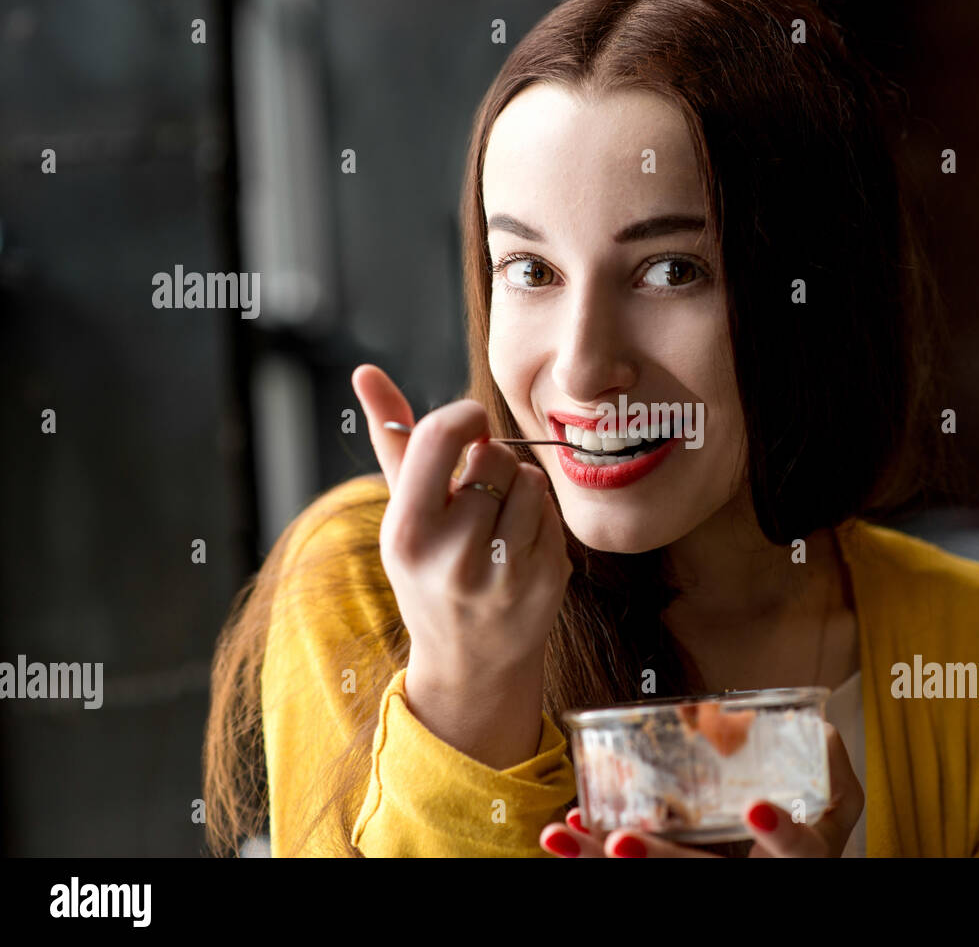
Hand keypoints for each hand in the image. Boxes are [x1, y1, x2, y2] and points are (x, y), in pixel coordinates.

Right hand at [352, 364, 571, 759]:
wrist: (470, 663)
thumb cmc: (431, 573)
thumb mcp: (403, 515)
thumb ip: (391, 440)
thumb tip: (365, 371)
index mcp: (406, 532)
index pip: (439, 436)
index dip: (464, 417)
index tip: (470, 426)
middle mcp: (451, 556)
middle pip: (494, 456)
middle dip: (492, 461)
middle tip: (480, 492)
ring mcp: (503, 574)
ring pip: (530, 481)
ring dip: (521, 487)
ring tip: (499, 519)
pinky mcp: (546, 583)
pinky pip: (554, 513)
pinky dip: (542, 517)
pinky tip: (521, 545)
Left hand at [539, 721, 863, 856]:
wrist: (790, 852)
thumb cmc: (812, 820)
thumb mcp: (838, 799)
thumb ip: (830, 765)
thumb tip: (819, 727)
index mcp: (797, 859)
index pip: (796, 854)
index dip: (779, 834)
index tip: (756, 807)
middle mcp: (750, 876)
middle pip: (703, 877)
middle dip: (659, 862)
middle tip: (620, 841)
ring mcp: (712, 877)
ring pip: (656, 881)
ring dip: (600, 859)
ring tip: (564, 834)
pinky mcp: (676, 872)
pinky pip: (630, 867)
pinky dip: (593, 849)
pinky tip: (571, 826)